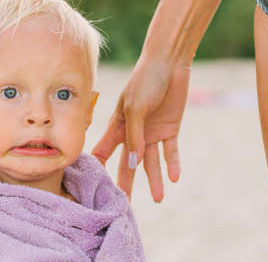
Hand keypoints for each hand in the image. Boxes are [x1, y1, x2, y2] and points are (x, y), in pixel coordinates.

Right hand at [92, 60, 190, 201]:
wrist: (169, 63)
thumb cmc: (145, 80)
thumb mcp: (135, 108)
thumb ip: (133, 135)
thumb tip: (132, 163)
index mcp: (118, 125)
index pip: (104, 151)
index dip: (99, 167)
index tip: (93, 186)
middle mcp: (134, 133)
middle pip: (128, 163)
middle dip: (126, 182)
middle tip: (124, 204)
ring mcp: (152, 132)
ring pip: (152, 161)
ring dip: (154, 179)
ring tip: (158, 198)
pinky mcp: (170, 130)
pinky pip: (171, 151)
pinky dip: (173, 164)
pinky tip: (174, 178)